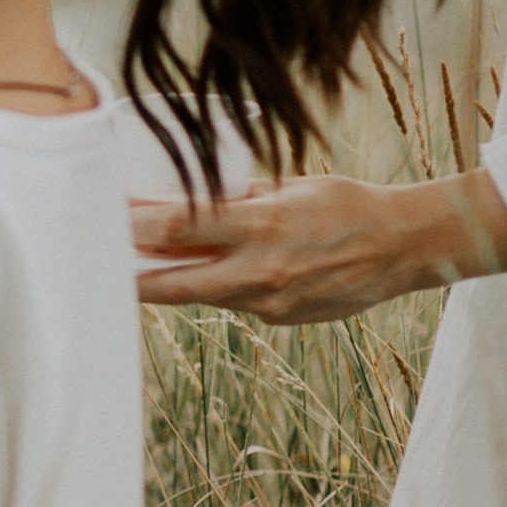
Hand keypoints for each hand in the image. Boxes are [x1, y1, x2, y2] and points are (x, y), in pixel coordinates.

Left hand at [134, 167, 506, 321]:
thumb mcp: (290, 186)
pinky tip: (223, 269)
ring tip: (150, 266)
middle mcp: (261, 271)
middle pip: (174, 285)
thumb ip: (240, 196)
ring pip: (205, 295)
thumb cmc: (347, 204)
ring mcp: (271, 303)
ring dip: (177, 282)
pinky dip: (223, 286)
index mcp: (262, 227)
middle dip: (134, 280)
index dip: (135, 226)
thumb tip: (190, 196)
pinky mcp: (281, 319)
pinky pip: (237, 302)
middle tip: (102, 272)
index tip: (109, 217)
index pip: (178, 229)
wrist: (404, 248)